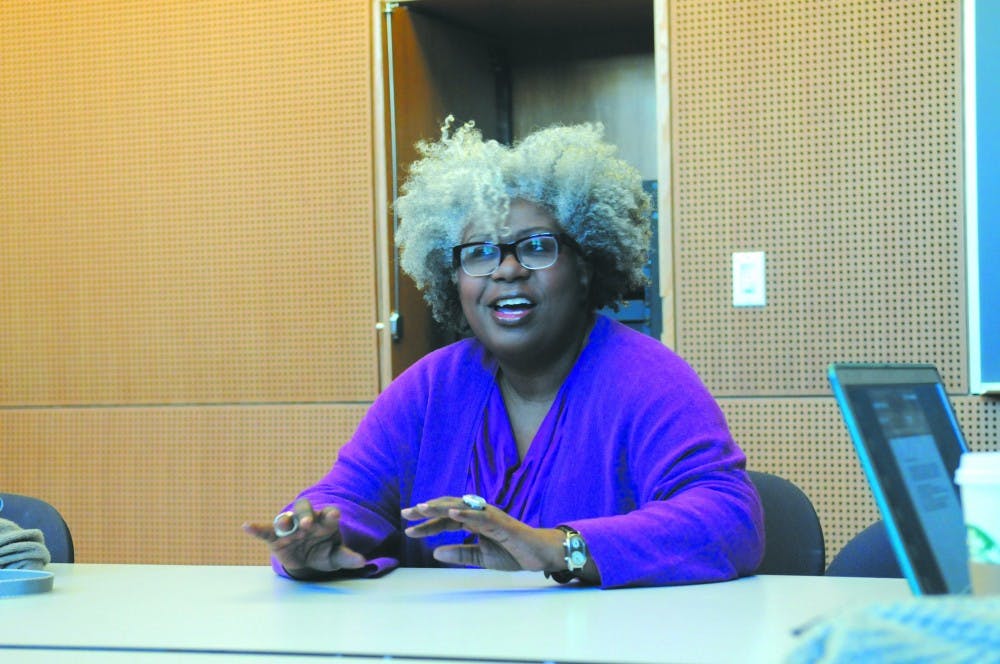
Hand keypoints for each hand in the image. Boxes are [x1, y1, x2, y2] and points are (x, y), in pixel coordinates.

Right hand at [242, 499, 365, 577]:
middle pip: (305, 509)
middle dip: (306, 514)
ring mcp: (291, 527)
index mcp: (325, 522)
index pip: (329, 513)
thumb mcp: (336, 556)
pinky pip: (265, 530)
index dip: (331, 513)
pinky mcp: (275, 537)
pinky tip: (247, 526)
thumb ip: (347, 557)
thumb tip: (362, 562)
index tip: (334, 515)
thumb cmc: (324, 553)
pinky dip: (256, 528)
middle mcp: (307, 520)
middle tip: (308, 524)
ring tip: (284, 525)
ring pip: (286, 517)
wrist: (307, 561)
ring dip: (285, 519)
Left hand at [401, 496, 563, 571]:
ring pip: (461, 507)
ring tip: (422, 507)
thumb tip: (434, 553)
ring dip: (441, 506)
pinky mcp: (501, 522)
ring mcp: (489, 516)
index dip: (427, 524)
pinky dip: (466, 512)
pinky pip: (480, 516)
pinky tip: (452, 512)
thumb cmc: (512, 553)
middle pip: (448, 509)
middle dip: (427, 510)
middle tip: (405, 514)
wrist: (538, 556)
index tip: (408, 529)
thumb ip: (459, 554)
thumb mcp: (480, 558)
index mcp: (473, 522)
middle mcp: (479, 514)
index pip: (445, 520)